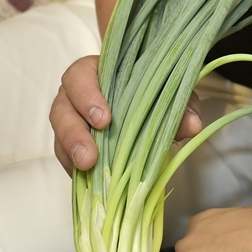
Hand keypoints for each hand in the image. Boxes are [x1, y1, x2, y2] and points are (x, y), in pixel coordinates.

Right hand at [49, 55, 201, 172]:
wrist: (151, 103)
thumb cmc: (155, 90)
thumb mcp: (172, 92)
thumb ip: (181, 104)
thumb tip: (192, 125)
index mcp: (97, 73)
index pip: (79, 76)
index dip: (86, 96)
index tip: (104, 119)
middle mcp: (76, 95)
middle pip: (61, 109)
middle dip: (73, 133)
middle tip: (90, 156)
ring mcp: (72, 120)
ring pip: (59, 134)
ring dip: (71, 153)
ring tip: (86, 169)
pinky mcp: (73, 144)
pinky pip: (65, 156)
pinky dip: (74, 167)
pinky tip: (85, 179)